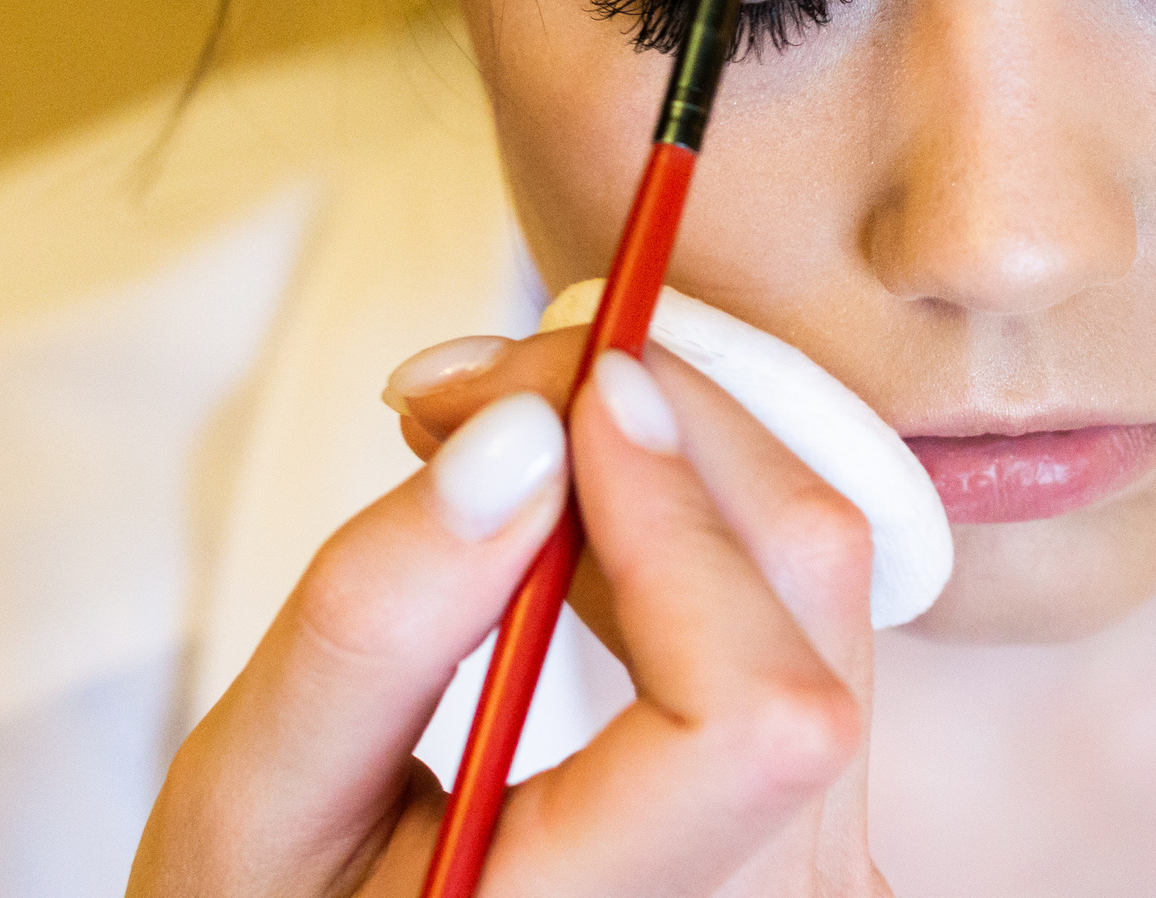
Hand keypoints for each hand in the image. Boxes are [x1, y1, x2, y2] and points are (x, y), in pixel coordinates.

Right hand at [131, 333, 887, 895]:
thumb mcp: (257, 811)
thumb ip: (374, 629)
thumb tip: (519, 436)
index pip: (755, 711)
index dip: (683, 516)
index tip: (575, 393)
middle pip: (808, 595)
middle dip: (670, 428)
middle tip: (489, 379)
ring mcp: (823, 864)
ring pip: (822, 584)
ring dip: (681, 457)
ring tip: (506, 426)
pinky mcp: (825, 814)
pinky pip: (806, 618)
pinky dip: (702, 526)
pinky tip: (583, 505)